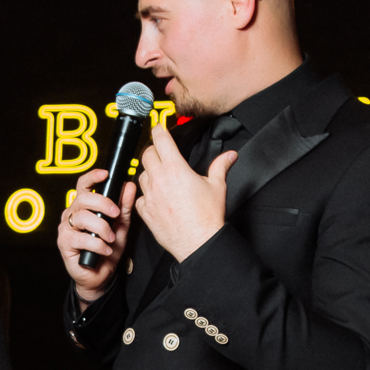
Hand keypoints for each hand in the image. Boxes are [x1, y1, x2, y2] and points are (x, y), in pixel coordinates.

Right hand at [57, 166, 139, 301]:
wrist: (100, 275)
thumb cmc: (107, 249)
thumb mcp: (121, 226)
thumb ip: (124, 207)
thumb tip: (129, 186)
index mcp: (83, 207)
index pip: (83, 185)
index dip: (92, 177)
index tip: (105, 174)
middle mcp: (71, 214)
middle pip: (83, 199)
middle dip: (102, 203)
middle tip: (116, 213)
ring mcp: (65, 228)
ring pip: (82, 218)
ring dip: (101, 228)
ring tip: (110, 238)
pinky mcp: (64, 243)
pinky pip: (80, 238)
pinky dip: (97, 244)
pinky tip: (105, 250)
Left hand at [133, 122, 234, 261]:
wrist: (198, 242)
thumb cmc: (207, 217)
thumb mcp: (217, 186)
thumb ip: (221, 166)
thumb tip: (230, 155)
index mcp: (176, 169)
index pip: (161, 140)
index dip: (159, 130)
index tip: (159, 128)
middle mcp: (160, 180)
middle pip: (146, 154)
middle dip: (153, 149)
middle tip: (160, 151)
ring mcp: (150, 196)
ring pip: (141, 175)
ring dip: (149, 172)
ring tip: (160, 175)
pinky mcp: (146, 212)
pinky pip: (140, 197)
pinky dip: (146, 194)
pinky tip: (155, 197)